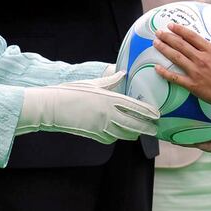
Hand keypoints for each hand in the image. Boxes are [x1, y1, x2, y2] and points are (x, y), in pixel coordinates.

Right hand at [15, 71, 158, 143]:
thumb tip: (123, 73)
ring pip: (125, 134)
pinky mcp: (95, 136)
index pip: (135, 107)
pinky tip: (121, 133)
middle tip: (155, 127)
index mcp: (109, 99)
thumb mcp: (92, 83)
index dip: (148, 112)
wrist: (53, 108)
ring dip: (134, 133)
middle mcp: (108, 115)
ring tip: (141, 131)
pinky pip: (112, 138)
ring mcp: (102, 127)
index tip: (157, 114)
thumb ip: (111, 80)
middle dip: (146, 127)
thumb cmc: (71, 92)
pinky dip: (118, 136)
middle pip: (134, 124)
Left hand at [153, 22, 210, 110]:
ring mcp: (195, 71)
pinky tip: (156, 68)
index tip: (171, 25)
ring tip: (155, 43)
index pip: (192, 36)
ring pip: (176, 57)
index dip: (180, 30)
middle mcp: (201, 59)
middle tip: (158, 32)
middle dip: (168, 37)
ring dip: (164, 49)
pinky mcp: (192, 84)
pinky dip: (165, 73)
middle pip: (181, 45)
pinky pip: (175, 78)